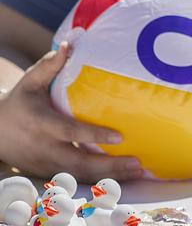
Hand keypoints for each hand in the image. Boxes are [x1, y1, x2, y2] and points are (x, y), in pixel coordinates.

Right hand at [0, 43, 142, 180]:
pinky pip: (75, 180)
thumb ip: (50, 65)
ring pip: (79, 176)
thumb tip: (70, 44)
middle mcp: (44, 147)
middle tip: (138, 162)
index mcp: (41, 123)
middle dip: (109, 165)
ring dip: (109, 177)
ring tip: (138, 170)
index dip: (93, 135)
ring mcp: (45, 164)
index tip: (119, 136)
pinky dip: (98, 182)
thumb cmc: (19, 102)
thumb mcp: (30, 81)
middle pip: (79, 162)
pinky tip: (122, 177)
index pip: (70, 132)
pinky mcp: (48, 174)